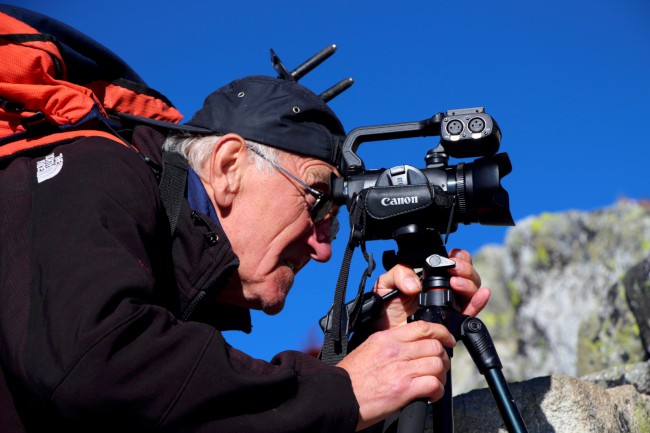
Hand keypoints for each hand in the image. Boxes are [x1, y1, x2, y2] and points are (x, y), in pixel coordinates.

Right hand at [337, 320, 454, 430]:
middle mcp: (395, 351)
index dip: (441, 333)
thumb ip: (390, 345)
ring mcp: (400, 369)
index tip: (447, 340)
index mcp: (386, 338)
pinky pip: (433, 385)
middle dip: (443, 358)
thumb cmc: (351, 378)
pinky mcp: (404, 389)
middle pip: (434, 346)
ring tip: (434, 383)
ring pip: (437, 365)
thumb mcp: (368, 349)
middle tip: (440, 367)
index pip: (423, 327)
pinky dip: (437, 391)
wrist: (338, 397)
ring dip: (440, 376)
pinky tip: (430, 395)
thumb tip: (410, 347)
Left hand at [371, 249, 488, 329]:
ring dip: (469, 283)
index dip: (458, 258)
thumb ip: (399, 273)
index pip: (454, 263)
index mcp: (431, 278)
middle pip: (468, 275)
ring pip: (472, 291)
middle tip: (453, 268)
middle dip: (465, 269)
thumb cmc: (384, 307)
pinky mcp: (452, 323)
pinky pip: (471, 312)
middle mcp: (445, 291)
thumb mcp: (387, 283)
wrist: (383, 332)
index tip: (451, 258)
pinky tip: (480, 295)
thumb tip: (415, 284)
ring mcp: (450, 306)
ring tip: (455, 282)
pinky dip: (478, 302)